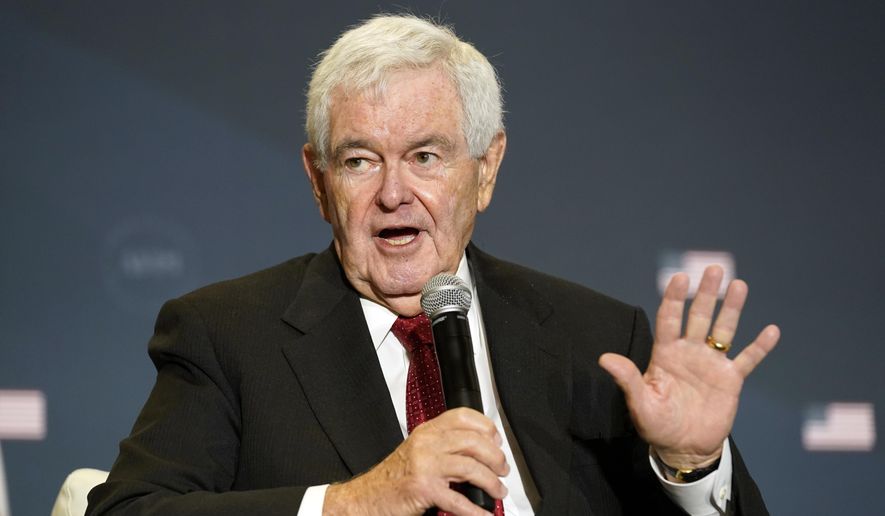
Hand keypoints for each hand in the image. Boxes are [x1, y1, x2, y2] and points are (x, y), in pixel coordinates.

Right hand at [323, 408, 508, 515]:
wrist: (367, 497)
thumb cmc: (394, 478)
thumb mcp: (418, 451)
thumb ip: (442, 445)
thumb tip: (477, 450)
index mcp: (427, 431)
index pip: (462, 416)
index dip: (486, 426)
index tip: (497, 440)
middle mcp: (426, 443)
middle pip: (473, 441)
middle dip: (495, 457)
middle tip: (503, 469)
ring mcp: (425, 465)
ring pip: (470, 467)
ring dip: (491, 481)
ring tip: (498, 490)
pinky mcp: (424, 489)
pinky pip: (458, 500)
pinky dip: (475, 510)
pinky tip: (485, 514)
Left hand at [598, 265, 779, 469]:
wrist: (683, 447)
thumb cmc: (656, 424)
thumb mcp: (640, 402)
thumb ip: (627, 378)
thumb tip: (604, 359)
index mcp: (665, 354)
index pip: (669, 319)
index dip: (674, 298)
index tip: (679, 277)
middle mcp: (689, 352)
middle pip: (698, 316)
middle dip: (705, 293)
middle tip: (713, 268)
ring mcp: (711, 364)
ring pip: (723, 330)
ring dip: (732, 309)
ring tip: (738, 284)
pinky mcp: (731, 380)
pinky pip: (747, 360)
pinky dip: (759, 346)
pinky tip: (772, 330)